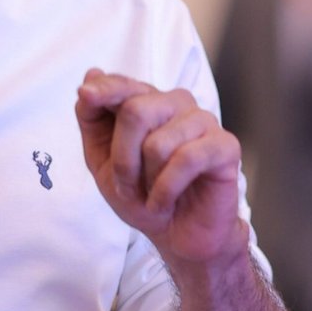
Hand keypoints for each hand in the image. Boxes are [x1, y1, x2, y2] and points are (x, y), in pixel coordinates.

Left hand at [74, 68, 246, 269]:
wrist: (176, 235)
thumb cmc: (141, 194)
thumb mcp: (102, 160)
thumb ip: (93, 118)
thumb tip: (92, 75)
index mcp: (147, 101)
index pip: (123, 84)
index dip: (104, 90)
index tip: (86, 95)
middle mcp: (176, 103)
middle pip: (136, 111)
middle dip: (122, 159)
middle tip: (126, 186)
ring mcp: (203, 121)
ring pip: (158, 142)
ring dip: (146, 180)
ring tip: (151, 195)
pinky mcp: (224, 146)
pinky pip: (186, 159)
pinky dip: (166, 189)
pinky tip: (165, 201)